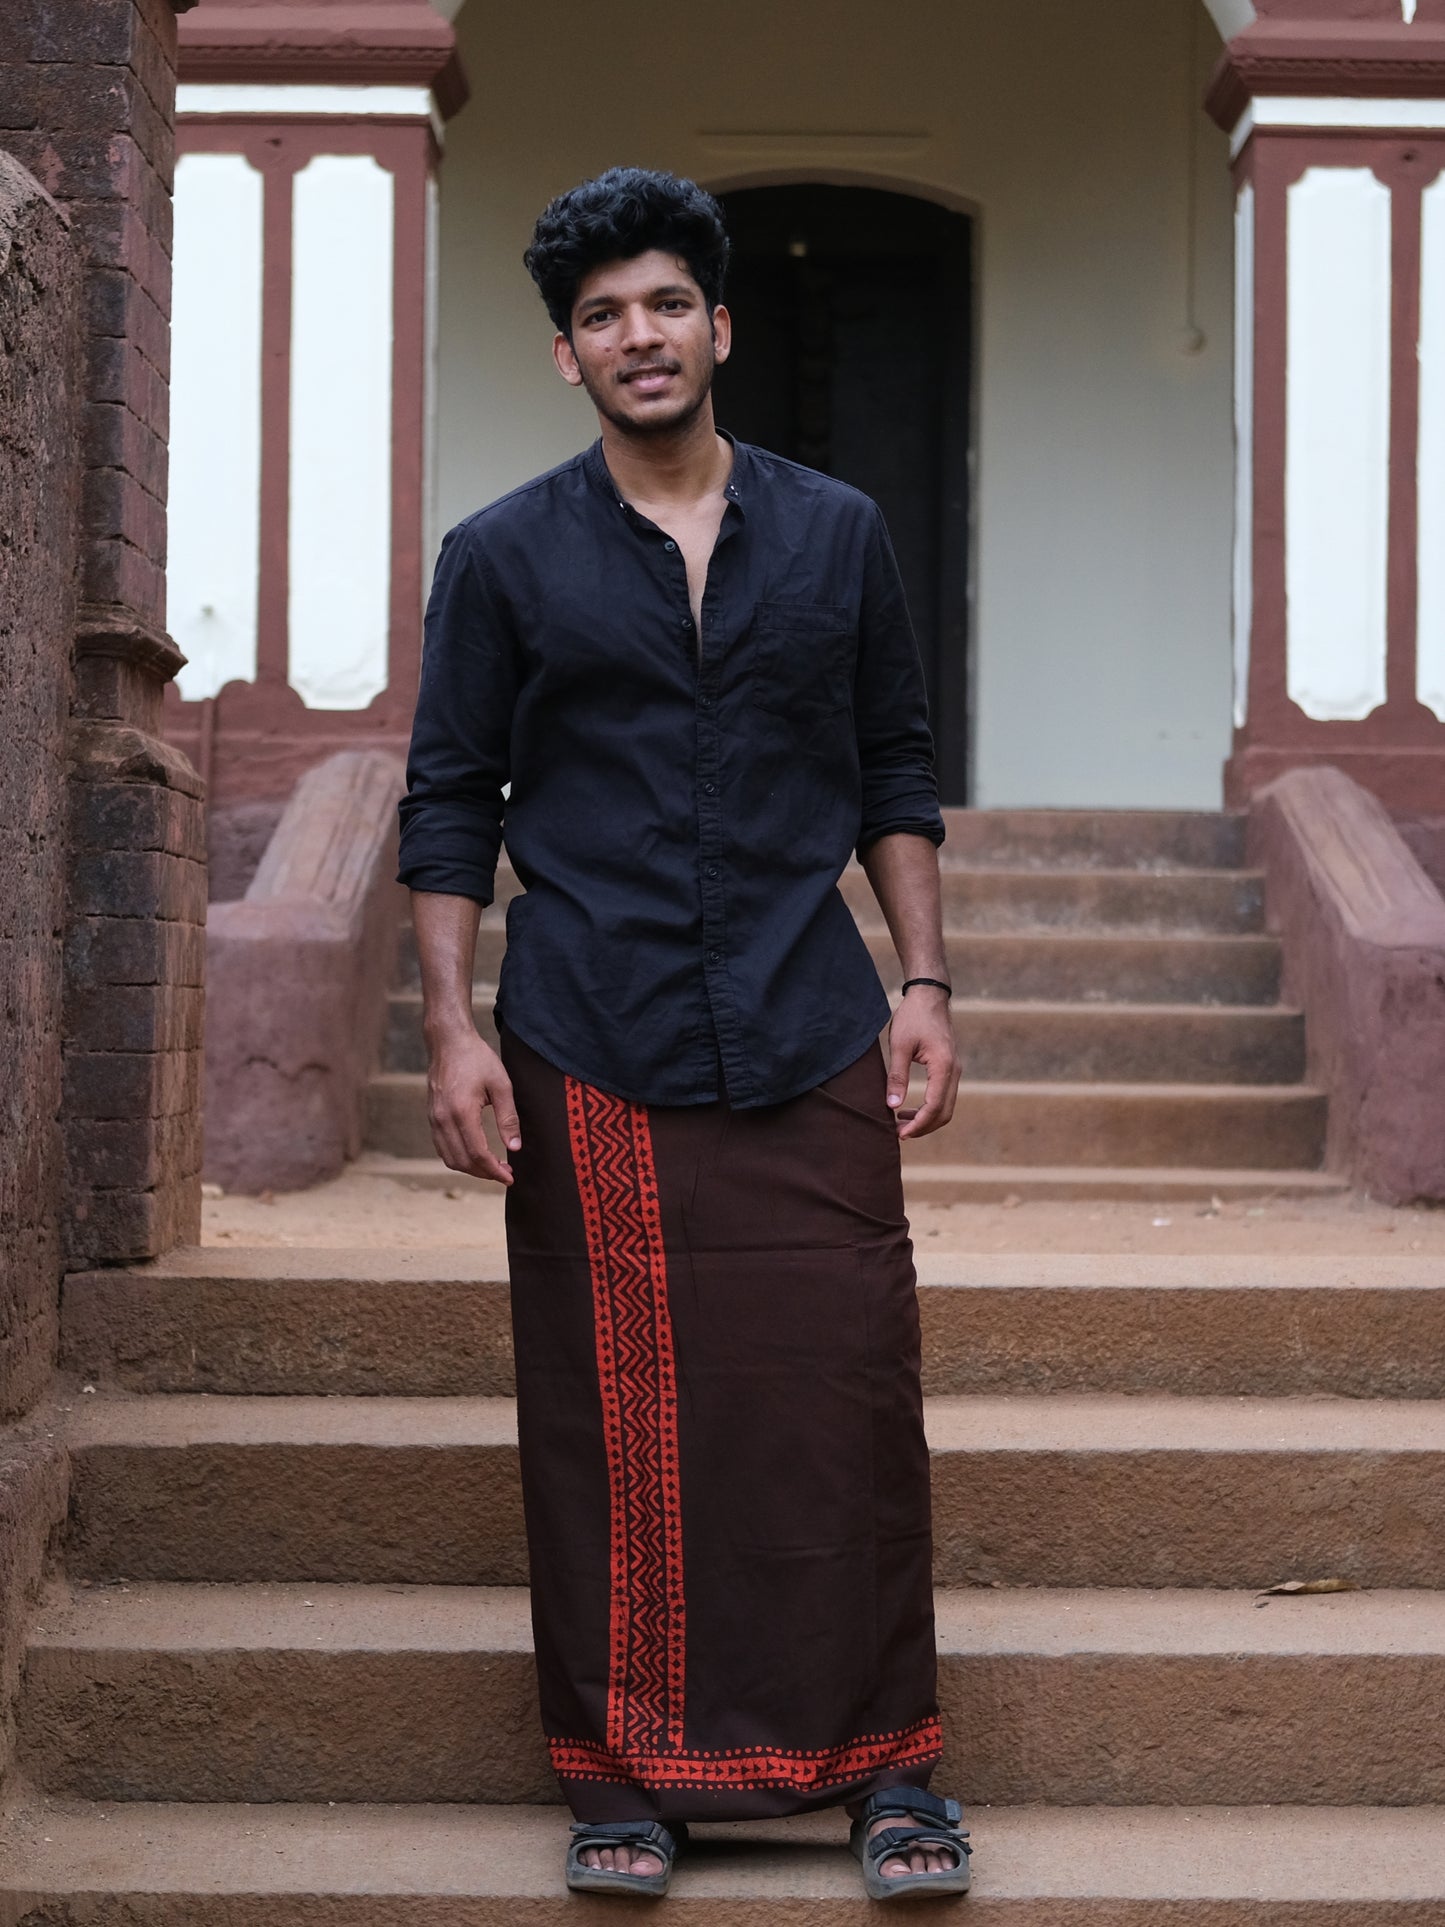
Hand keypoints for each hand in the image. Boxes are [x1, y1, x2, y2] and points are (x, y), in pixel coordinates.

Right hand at [425, 1027, 520, 1184]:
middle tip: (505, 1173)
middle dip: (484, 1173)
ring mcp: (434, 1119)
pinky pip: (442, 1147)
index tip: (510, 1177)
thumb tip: (515, 1147)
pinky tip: (474, 1155)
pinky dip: (458, 1158)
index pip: (478, 1154)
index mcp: (462, 1112)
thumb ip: (508, 1118)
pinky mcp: (432, 1117)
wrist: (449, 1042)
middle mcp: (443, 1119)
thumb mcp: (501, 1085)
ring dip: (470, 1168)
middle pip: (463, 1161)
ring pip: (450, 1158)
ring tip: (491, 1166)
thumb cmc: (477, 1059)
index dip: (495, 1171)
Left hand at [886, 985, 960, 1139]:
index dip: (918, 1124)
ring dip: (926, 1119)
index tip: (900, 1134)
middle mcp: (954, 1071)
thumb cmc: (913, 1017)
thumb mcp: (899, 1046)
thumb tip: (892, 1105)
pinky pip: (944, 1096)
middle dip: (923, 1127)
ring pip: (946, 1106)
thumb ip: (897, 1076)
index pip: (935, 1106)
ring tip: (901, 1124)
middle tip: (899, 1134)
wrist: (929, 996)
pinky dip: (929, 1108)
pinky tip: (908, 1108)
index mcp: (943, 1066)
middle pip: (944, 1112)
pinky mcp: (949, 1068)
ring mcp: (954, 1070)